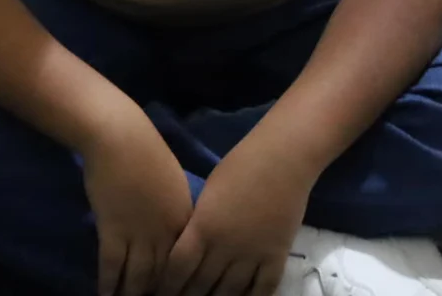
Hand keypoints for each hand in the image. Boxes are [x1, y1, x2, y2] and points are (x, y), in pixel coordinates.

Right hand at [80, 105, 193, 295]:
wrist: (119, 137)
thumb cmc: (146, 151)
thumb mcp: (173, 181)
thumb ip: (175, 208)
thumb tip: (172, 226)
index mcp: (185, 220)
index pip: (186, 263)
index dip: (179, 283)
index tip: (172, 292)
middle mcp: (167, 233)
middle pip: (164, 275)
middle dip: (156, 293)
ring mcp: (140, 234)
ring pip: (138, 277)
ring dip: (131, 294)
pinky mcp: (113, 231)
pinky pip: (111, 266)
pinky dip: (108, 284)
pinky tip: (104, 294)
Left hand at [159, 141, 312, 295]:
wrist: (282, 160)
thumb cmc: (239, 167)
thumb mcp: (207, 195)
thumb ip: (198, 225)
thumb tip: (189, 248)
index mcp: (202, 227)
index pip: (178, 267)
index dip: (167, 284)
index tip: (160, 292)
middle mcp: (224, 247)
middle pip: (200, 284)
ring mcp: (252, 255)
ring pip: (229, 293)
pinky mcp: (276, 258)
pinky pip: (262, 290)